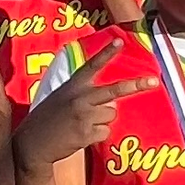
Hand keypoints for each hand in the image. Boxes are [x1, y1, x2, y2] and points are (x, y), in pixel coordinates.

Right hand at [14, 42, 157, 167]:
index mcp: (72, 86)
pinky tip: (79, 136)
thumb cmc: (46, 121)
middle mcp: (80, 98)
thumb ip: (82, 97)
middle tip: (154, 81)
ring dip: (101, 121)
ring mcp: (84, 115)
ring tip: (81, 126)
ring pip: (110, 115)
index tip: (120, 40)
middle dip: (136, 85)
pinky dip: (96, 136)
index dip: (106, 53)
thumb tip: (111, 106)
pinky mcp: (86, 132)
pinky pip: (105, 132)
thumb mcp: (59, 99)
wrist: (31, 143)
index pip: (91, 65)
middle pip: (114, 90)